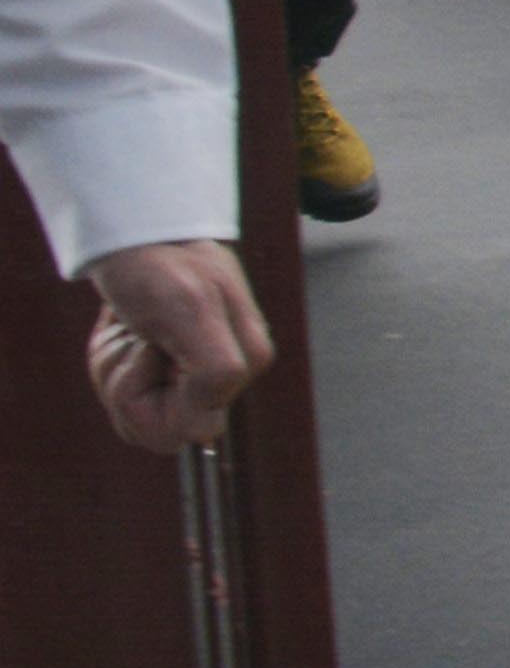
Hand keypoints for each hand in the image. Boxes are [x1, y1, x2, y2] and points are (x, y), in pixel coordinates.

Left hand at [78, 240, 270, 451]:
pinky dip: (113, 360)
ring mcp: (189, 372)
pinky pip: (129, 391)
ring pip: (136, 409)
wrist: (139, 236)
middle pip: (155, 426)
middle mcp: (219, 378)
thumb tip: (209, 431)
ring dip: (117, 368)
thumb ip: (216, 373)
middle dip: (128, 386)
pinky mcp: (168, 364)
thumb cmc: (160, 268)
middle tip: (134, 339)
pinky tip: (124, 331)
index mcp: (239, 369)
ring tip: (129, 330)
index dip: (151, 401)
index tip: (149, 352)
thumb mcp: (191, 313)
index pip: (184, 431)